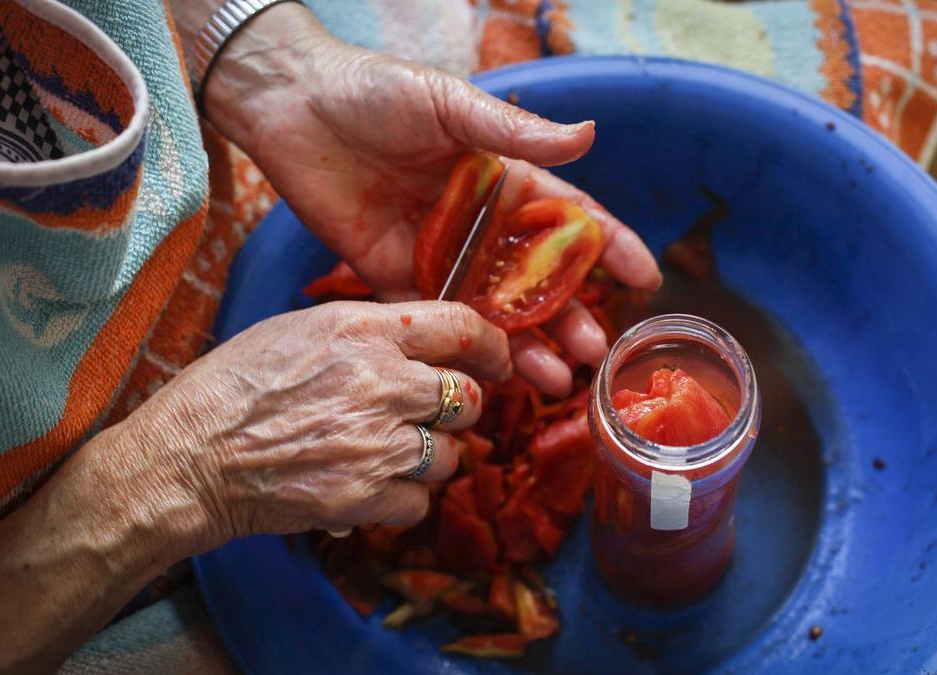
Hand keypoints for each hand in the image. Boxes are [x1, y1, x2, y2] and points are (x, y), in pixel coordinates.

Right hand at [125, 301, 508, 540]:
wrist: (185, 458)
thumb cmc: (232, 389)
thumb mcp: (300, 330)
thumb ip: (367, 332)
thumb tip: (422, 341)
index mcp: (362, 331)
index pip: (462, 326)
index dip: (491, 346)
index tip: (495, 361)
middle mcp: (380, 383)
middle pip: (467, 397)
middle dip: (457, 409)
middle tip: (430, 417)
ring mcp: (375, 443)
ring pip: (450, 455)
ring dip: (428, 458)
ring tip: (387, 455)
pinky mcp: (364, 496)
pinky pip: (420, 501)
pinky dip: (403, 500)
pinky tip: (370, 487)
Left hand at [200, 3, 660, 395]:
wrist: (293, 106)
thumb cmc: (377, 91)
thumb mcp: (451, 104)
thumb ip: (516, 131)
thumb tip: (589, 134)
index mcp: (503, 177)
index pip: (568, 217)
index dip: (608, 246)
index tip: (644, 278)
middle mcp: (478, 222)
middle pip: (536, 278)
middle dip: (570, 315)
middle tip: (597, 351)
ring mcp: (439, 253)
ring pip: (493, 309)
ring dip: (527, 344)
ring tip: (558, 379)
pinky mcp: (393, 274)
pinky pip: (437, 317)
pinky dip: (465, 347)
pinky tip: (493, 374)